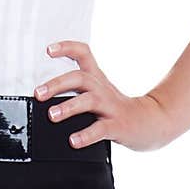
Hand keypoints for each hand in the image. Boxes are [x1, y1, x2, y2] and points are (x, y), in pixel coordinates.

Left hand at [34, 40, 174, 152]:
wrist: (150, 123)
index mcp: (97, 78)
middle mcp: (102, 89)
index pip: (84, 53)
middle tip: (39, 93)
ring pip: (89, 101)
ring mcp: (111, 107)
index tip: (49, 49)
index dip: (67, 48)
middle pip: (81, 78)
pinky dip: (86, 135)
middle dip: (58, 84)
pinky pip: (101, 129)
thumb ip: (75, 87)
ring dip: (69, 107)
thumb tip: (43, 91)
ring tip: (52, 115)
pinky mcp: (117, 126)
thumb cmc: (116, 108)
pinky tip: (73, 141)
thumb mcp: (98, 91)